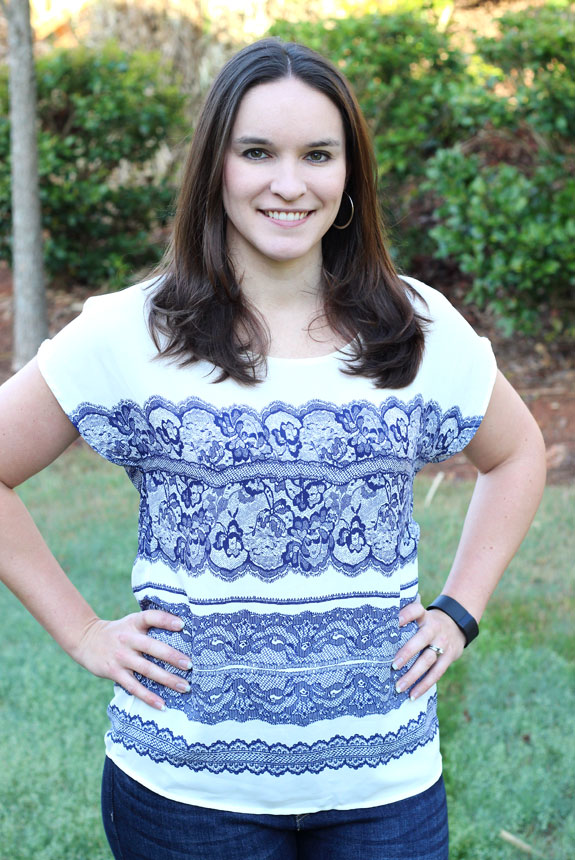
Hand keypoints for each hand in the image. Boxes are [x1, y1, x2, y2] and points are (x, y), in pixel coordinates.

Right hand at [72, 610, 191, 710]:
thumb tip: (183, 630)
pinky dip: (148, 697)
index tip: (182, 625)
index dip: (165, 620)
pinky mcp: (115, 673)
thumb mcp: (131, 622)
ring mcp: (121, 657)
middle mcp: (127, 639)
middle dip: (172, 657)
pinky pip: (134, 687)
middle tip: (190, 665)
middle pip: (152, 647)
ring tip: (185, 687)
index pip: (150, 617)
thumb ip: (151, 624)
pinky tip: (162, 704)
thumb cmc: (118, 632)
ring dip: (167, 679)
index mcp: (133, 623)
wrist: (86, 640)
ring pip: (147, 669)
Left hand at [392, 597, 465, 700]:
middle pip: (421, 639)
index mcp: (424, 616)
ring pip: (428, 660)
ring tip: (399, 687)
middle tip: (393, 665)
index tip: (395, 621)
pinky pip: (436, 673)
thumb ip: (404, 620)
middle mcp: (434, 628)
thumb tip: (376, 629)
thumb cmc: (427, 623)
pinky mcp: (449, 657)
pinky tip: (413, 694)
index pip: (416, 610)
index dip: (407, 614)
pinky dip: (424, 685)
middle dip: (407, 652)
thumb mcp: (420, 616)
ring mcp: (442, 644)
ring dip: (413, 675)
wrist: (457, 625)